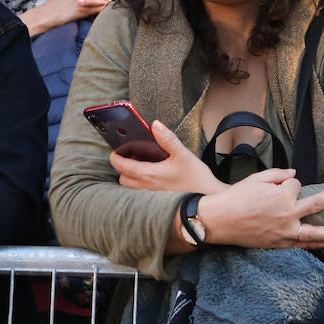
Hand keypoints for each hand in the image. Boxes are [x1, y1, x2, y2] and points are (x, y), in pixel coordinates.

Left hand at [110, 121, 225, 194]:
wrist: (207, 199)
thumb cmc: (196, 178)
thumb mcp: (182, 154)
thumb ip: (167, 139)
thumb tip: (155, 125)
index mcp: (149, 175)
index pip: (122, 167)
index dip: (116, 158)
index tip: (115, 150)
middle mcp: (147, 187)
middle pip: (123, 178)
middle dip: (122, 167)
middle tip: (129, 155)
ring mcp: (152, 194)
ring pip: (131, 186)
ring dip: (130, 176)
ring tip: (140, 163)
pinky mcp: (158, 198)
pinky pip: (140, 191)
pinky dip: (139, 182)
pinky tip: (152, 172)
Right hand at [199, 170, 323, 248]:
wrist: (218, 220)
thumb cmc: (235, 197)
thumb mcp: (256, 178)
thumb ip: (278, 174)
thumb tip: (295, 174)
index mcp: (282, 195)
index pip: (295, 185)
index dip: (288, 183)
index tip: (277, 186)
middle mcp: (287, 214)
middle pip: (316, 204)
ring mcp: (284, 231)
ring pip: (314, 232)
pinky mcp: (278, 244)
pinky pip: (300, 245)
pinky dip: (314, 245)